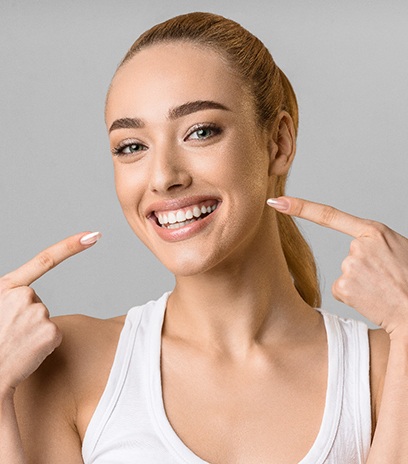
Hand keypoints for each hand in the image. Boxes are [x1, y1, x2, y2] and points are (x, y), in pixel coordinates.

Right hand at [0, 232, 100, 394]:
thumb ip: (11, 298)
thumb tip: (28, 299)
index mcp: (6, 287)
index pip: (44, 260)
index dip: (70, 246)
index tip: (93, 235)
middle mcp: (23, 296)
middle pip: (39, 303)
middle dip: (28, 319)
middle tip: (8, 335)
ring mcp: (38, 313)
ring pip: (45, 320)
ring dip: (34, 333)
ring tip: (13, 345)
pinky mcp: (50, 332)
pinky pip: (54, 336)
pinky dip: (43, 346)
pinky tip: (26, 353)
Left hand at [268, 197, 407, 337]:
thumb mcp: (398, 248)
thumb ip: (374, 242)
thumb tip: (357, 247)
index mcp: (373, 231)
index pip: (329, 215)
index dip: (299, 207)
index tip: (276, 202)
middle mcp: (358, 245)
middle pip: (348, 256)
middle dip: (364, 268)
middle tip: (387, 278)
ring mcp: (349, 266)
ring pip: (346, 274)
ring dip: (361, 283)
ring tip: (384, 288)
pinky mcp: (343, 286)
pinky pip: (342, 290)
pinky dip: (355, 296)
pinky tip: (373, 298)